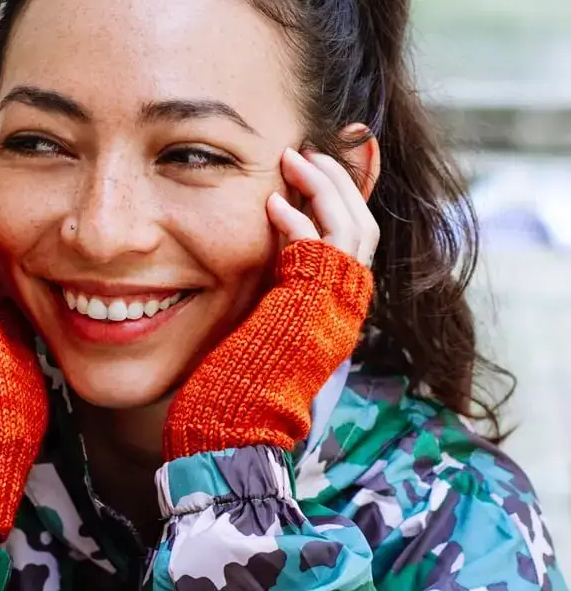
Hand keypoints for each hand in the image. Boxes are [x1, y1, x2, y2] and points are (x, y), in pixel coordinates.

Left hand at [163, 148, 376, 459]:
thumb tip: (251, 252)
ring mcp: (332, 314)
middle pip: (364, 227)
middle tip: (308, 150)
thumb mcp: (252, 326)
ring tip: (294, 159)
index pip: (354, 242)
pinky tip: (272, 203)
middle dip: (340, 181)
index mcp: (331, 313)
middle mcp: (343, 312)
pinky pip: (322, 254)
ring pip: (354, 230)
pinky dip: (301, 223)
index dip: (345, 198)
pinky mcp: (310, 316)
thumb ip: (265, 288)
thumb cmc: (227, 391)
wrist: (227, 440)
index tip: (322, 164)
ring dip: (326, 187)